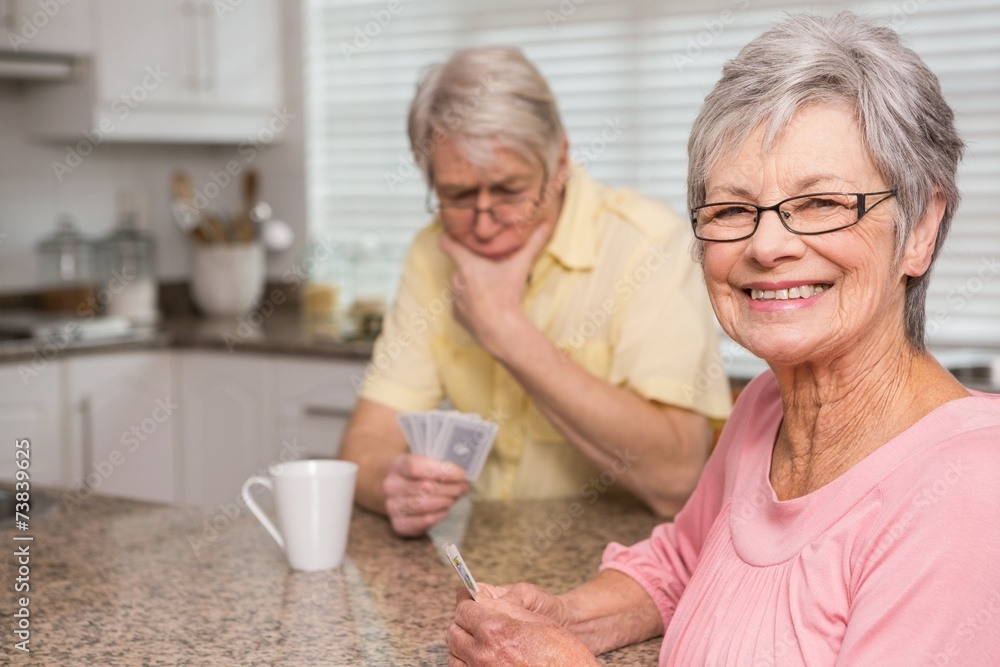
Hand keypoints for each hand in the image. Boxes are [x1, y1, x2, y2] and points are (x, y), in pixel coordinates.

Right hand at [382, 455, 468, 536]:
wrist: (402, 492)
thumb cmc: (420, 475)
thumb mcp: (425, 462)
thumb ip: (440, 464)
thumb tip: (462, 474)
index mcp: (396, 465)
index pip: (416, 467)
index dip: (442, 471)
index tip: (461, 474)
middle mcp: (390, 486)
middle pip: (423, 487)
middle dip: (449, 488)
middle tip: (463, 487)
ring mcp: (392, 506)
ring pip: (424, 505)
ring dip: (445, 501)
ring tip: (455, 497)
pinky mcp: (399, 524)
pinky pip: (422, 522)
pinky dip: (438, 516)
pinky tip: (445, 510)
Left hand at [439, 224, 552, 356]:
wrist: (500, 331)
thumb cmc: (506, 295)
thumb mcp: (521, 267)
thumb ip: (533, 244)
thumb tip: (545, 225)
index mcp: (466, 264)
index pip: (447, 243)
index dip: (448, 237)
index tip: (451, 233)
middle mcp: (455, 280)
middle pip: (461, 266)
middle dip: (472, 266)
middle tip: (490, 268)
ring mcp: (454, 299)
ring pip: (461, 286)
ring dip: (472, 286)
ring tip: (490, 290)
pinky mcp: (456, 316)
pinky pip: (461, 305)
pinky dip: (471, 304)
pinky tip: (485, 307)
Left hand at [447, 585, 597, 665]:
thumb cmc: (561, 653)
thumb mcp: (536, 621)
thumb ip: (505, 609)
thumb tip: (483, 600)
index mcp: (494, 631)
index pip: (463, 610)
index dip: (466, 603)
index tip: (467, 600)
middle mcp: (483, 655)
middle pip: (454, 633)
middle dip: (461, 623)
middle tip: (471, 619)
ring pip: (454, 657)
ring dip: (461, 646)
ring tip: (474, 642)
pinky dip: (466, 664)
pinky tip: (477, 661)